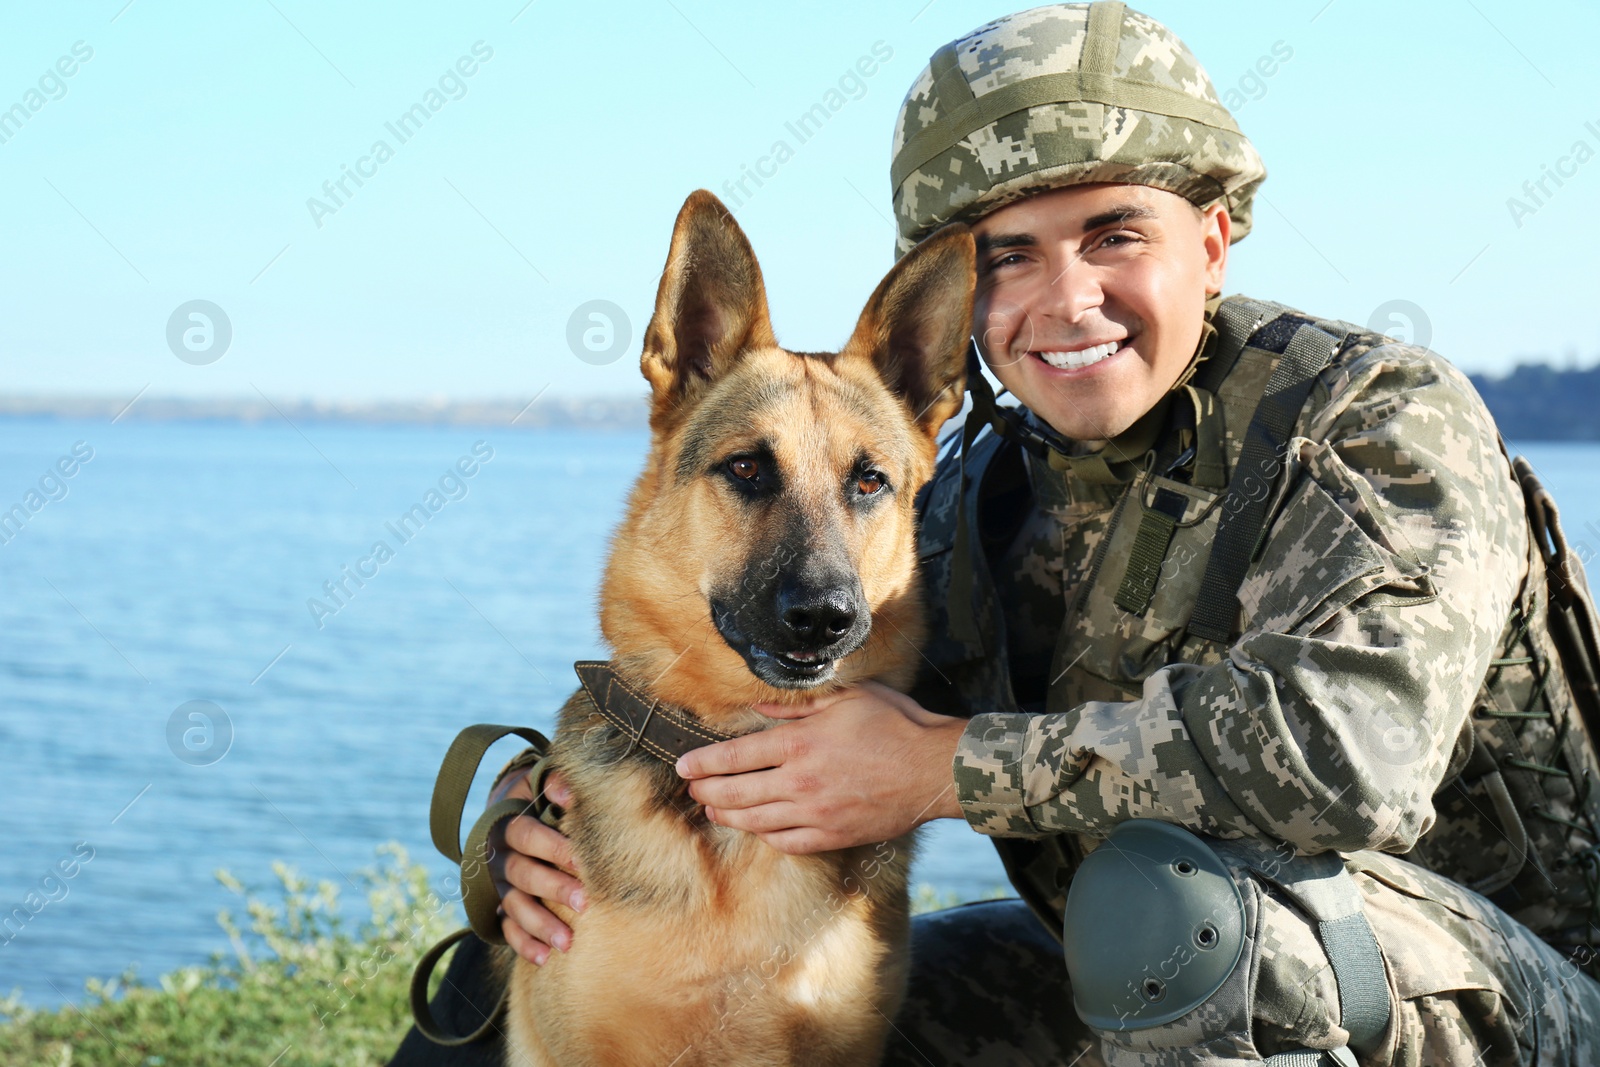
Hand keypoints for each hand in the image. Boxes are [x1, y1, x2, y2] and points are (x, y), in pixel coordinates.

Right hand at [488, 768, 585, 965]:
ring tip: (568, 943)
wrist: (507, 814)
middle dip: (553, 889)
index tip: (582, 860)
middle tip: (585, 903)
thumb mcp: (538, 783)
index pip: (525, 834)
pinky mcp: (500, 907)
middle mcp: (499, 856)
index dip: (552, 847)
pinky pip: (507, 930)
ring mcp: (499, 886)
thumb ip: (554, 781)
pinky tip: (544, 959)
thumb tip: (567, 792)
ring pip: (515, 907)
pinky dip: (523, 945)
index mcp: (507, 823)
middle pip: (522, 874)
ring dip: (540, 925)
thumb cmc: (536, 799)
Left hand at [675, 681, 966, 853]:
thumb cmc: (895, 725)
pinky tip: (756, 829)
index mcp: (799, 743)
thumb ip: (796, 707)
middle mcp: (800, 781)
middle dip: (705, 791)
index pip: (734, 756)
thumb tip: (758, 710)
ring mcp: (815, 813)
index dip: (702, 762)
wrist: (934, 769)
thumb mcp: (844, 699)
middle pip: (735, 792)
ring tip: (713, 809)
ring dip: (727, 815)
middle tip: (691, 788)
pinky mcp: (833, 836)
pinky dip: (764, 836)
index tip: (682, 765)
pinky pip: (786, 842)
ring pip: (755, 821)